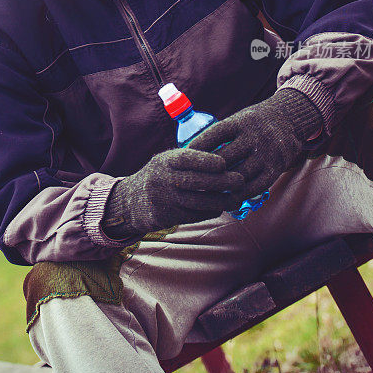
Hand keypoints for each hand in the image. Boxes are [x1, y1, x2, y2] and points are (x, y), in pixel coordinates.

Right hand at [102, 147, 245, 239]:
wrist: (132, 201)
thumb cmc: (161, 176)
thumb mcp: (168, 161)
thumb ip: (190, 159)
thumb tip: (226, 156)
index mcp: (164, 161)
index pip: (185, 158)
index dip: (205, 160)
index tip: (224, 163)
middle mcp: (162, 179)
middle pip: (194, 181)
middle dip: (221, 182)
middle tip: (240, 181)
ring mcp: (164, 199)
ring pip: (197, 202)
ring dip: (220, 201)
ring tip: (237, 199)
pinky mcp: (166, 216)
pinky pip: (193, 215)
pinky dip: (210, 211)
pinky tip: (221, 207)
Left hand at [188, 88, 322, 201]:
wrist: (289, 120)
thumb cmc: (253, 123)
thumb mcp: (238, 119)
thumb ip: (219, 135)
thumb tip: (189, 152)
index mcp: (241, 122)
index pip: (214, 135)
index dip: (198, 147)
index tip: (182, 158)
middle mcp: (254, 136)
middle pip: (224, 158)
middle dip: (206, 172)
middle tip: (189, 183)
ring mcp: (266, 153)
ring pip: (238, 175)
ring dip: (221, 188)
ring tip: (205, 196)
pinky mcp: (275, 168)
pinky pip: (254, 186)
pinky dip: (239, 195)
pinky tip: (227, 200)